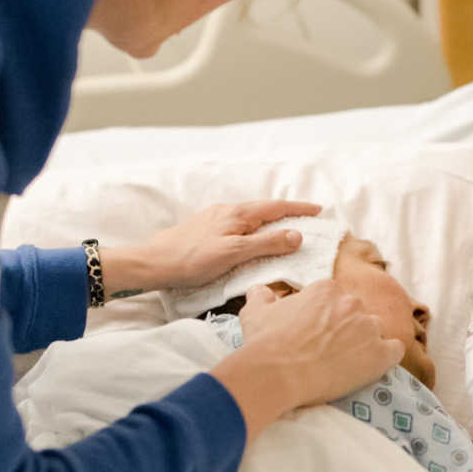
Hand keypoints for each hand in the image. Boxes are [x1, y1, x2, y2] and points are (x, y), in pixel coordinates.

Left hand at [102, 200, 321, 294]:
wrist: (153, 264)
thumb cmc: (192, 259)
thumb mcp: (235, 254)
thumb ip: (267, 243)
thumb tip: (297, 235)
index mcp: (237, 214)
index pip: (276, 207)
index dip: (299, 209)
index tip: (319, 210)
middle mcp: (227, 211)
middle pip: (264, 210)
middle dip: (287, 214)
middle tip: (306, 221)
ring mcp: (214, 219)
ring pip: (250, 218)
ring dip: (269, 222)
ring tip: (283, 231)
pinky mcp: (205, 230)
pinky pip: (238, 226)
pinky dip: (254, 230)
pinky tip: (251, 240)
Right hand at [217, 281, 404, 438]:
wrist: (276, 373)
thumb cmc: (265, 342)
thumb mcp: (256, 311)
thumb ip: (261, 295)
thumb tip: (261, 290)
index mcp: (327, 290)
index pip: (334, 300)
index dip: (325, 318)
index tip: (315, 334)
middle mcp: (352, 303)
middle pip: (356, 313)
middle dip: (345, 328)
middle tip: (328, 349)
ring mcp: (368, 328)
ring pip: (375, 330)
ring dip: (364, 342)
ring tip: (346, 361)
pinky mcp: (379, 354)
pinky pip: (395, 350)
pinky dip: (386, 356)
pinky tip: (372, 365)